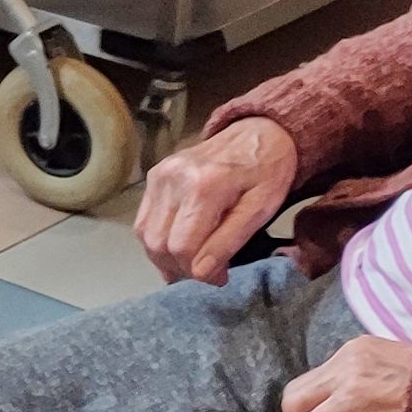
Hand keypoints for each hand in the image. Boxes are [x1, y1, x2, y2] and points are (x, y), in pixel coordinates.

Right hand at [136, 115, 298, 285]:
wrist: (258, 132)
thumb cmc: (267, 171)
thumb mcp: (261, 209)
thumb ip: (229, 241)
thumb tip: (203, 274)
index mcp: (203, 186)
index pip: (183, 247)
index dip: (198, 273)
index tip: (220, 279)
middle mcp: (172, 179)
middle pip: (158, 244)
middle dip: (179, 269)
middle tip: (205, 273)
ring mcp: (159, 176)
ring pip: (145, 235)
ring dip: (164, 258)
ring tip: (191, 262)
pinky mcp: (154, 176)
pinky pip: (143, 220)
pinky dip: (157, 240)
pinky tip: (179, 244)